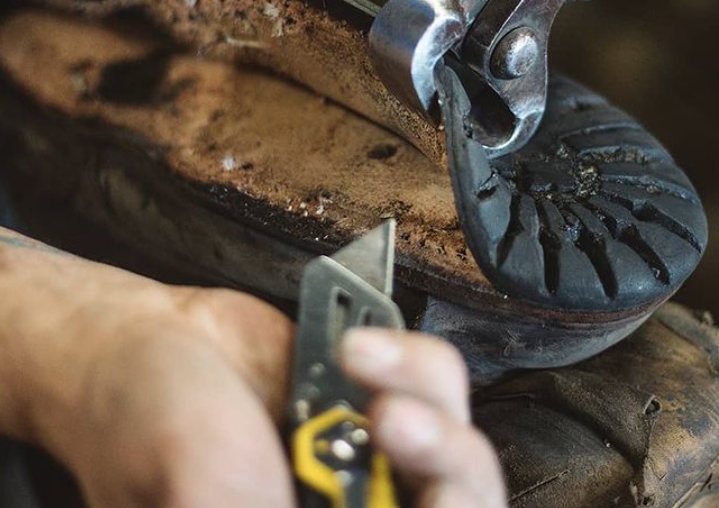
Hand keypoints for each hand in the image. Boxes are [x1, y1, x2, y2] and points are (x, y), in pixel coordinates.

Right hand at [1, 233, 506, 506]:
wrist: (146, 339)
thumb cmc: (146, 422)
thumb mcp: (197, 482)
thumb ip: (254, 503)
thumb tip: (339, 502)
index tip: (415, 494)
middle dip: (444, 467)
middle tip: (391, 424)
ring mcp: (371, 458)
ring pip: (458, 450)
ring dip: (425, 401)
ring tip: (356, 361)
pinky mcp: (373, 393)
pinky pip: (433, 381)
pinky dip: (410, 358)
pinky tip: (353, 345)